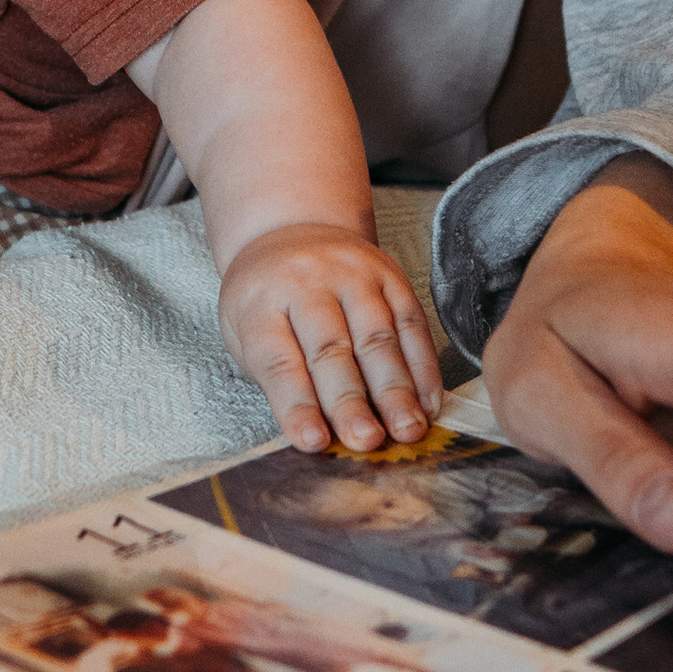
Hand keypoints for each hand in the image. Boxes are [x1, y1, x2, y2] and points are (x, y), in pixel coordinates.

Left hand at [217, 223, 442, 454]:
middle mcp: (308, 282)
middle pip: (332, 350)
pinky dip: (423, 367)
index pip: (278, 361)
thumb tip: (316, 436)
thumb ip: (275, 380)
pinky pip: (412, 323)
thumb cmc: (266, 297)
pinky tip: (428, 402)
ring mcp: (353, 275)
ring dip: (396, 389)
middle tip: (366, 440)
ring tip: (407, 429)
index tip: (313, 442)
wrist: (291, 229)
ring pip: (378, 337)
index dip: (296, 404)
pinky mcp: (391, 275)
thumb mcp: (244, 333)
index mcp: (261, 301)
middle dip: (351, 401)